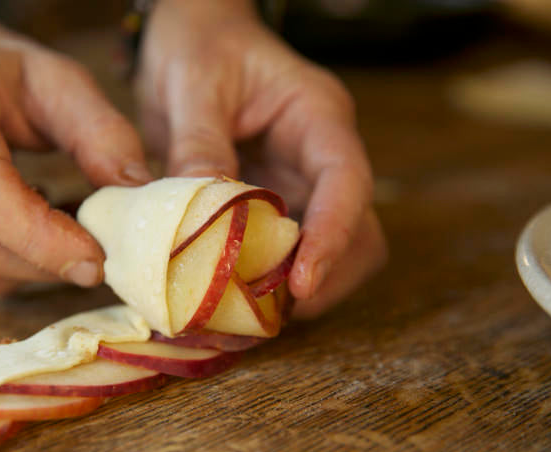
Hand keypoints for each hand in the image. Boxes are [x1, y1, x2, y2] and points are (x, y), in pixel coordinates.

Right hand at [0, 34, 152, 294]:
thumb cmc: (4, 78)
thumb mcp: (63, 82)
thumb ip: (103, 133)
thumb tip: (136, 195)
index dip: (37, 236)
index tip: (95, 257)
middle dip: (46, 262)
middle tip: (97, 253)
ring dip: (32, 268)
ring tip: (61, 232)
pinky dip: (8, 269)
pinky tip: (25, 234)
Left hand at [136, 0, 386, 317]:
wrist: (192, 38)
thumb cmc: (200, 45)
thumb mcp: (193, 84)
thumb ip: (198, 144)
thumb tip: (198, 214)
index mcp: (317, 117)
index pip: (348, 181)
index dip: (333, 238)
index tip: (303, 284)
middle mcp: (319, 157)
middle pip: (358, 232)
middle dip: (322, 278)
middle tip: (266, 313)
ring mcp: (300, 185)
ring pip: (330, 253)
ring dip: (295, 289)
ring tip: (246, 315)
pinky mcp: (274, 207)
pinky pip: (284, 254)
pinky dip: (264, 282)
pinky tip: (229, 296)